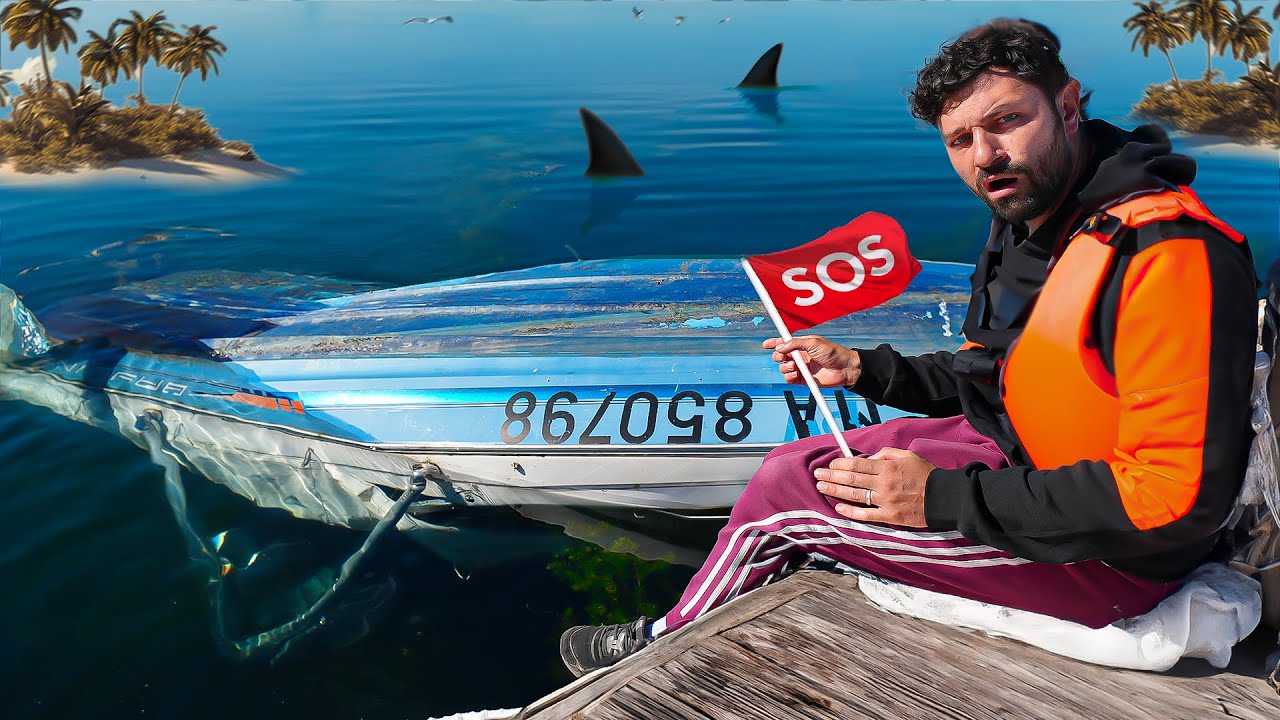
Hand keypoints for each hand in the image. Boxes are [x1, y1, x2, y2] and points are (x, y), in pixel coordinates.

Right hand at [763, 335, 860, 387]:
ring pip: (783, 368)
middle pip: (780, 356)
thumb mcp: (813, 342)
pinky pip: (789, 379)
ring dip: (785, 367)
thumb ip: (795, 343)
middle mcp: (800, 356)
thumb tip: (780, 347)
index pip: (784, 343)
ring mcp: (801, 368)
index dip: (774, 343)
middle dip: (777, 356)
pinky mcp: (803, 380)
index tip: (766, 344)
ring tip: (794, 366)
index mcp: (801, 345)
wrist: (844, 368)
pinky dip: (789, 376)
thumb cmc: (833, 352)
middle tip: (782, 357)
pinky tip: (796, 374)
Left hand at [813, 447, 934, 526]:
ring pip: (854, 496)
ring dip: (835, 491)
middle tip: (817, 475)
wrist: (943, 498)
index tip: (830, 464)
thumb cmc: (925, 474)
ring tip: (821, 488)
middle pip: (851, 479)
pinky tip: (838, 507)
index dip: (840, 464)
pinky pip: (865, 515)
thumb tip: (868, 459)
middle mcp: (883, 484)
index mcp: (887, 468)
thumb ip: (886, 454)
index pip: (857, 465)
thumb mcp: (907, 455)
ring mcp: (885, 502)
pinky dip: (850, 512)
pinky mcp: (889, 517)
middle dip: (831, 476)